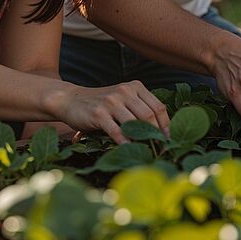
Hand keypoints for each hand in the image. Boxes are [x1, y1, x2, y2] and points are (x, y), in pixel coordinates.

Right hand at [51, 81, 169, 144]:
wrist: (71, 100)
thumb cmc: (102, 104)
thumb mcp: (123, 99)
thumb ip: (140, 108)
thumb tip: (162, 131)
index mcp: (135, 86)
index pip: (158, 107)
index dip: (167, 125)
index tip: (170, 140)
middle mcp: (125, 91)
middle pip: (149, 115)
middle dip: (157, 135)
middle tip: (161, 150)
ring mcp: (112, 101)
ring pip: (135, 123)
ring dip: (143, 140)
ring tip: (148, 152)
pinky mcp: (99, 114)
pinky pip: (118, 132)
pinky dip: (126, 143)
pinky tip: (130, 151)